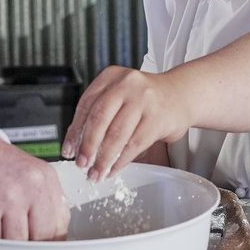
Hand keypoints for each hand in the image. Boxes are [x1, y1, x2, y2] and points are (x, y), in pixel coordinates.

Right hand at [0, 135, 68, 239]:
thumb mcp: (28, 170)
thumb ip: (42, 197)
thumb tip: (51, 229)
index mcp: (45, 179)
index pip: (61, 222)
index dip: (54, 240)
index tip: (47, 247)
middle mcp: (30, 189)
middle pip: (43, 237)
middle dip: (33, 248)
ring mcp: (8, 201)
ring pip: (18, 244)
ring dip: (10, 248)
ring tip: (4, 242)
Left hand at [60, 65, 191, 181]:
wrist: (180, 95)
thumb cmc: (145, 99)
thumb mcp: (119, 95)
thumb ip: (99, 112)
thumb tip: (76, 143)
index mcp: (111, 76)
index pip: (86, 105)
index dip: (74, 131)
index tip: (69, 151)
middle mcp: (127, 84)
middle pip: (99, 118)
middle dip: (87, 146)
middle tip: (81, 164)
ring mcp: (144, 100)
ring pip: (116, 134)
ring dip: (103, 158)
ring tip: (97, 172)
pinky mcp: (157, 118)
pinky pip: (134, 144)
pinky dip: (121, 160)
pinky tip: (113, 168)